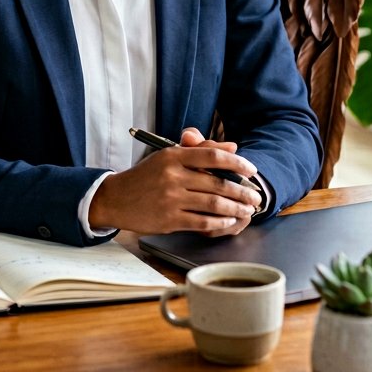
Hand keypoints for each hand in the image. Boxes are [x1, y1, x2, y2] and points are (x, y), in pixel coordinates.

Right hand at [88, 128, 261, 235]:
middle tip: (256, 196)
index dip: (236, 163)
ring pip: (213, 204)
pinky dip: (220, 223)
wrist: (116, 198)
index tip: (251, 170)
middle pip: (217, 183)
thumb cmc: (145, 176)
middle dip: (242, 192)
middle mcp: (173, 175)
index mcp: (173, 155)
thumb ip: (199, 151)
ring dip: (235, 209)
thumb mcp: (168, 156)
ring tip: (247, 210)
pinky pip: (202, 222)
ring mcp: (171, 199)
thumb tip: (231, 148)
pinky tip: (229, 221)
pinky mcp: (169, 219)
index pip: (212, 156)